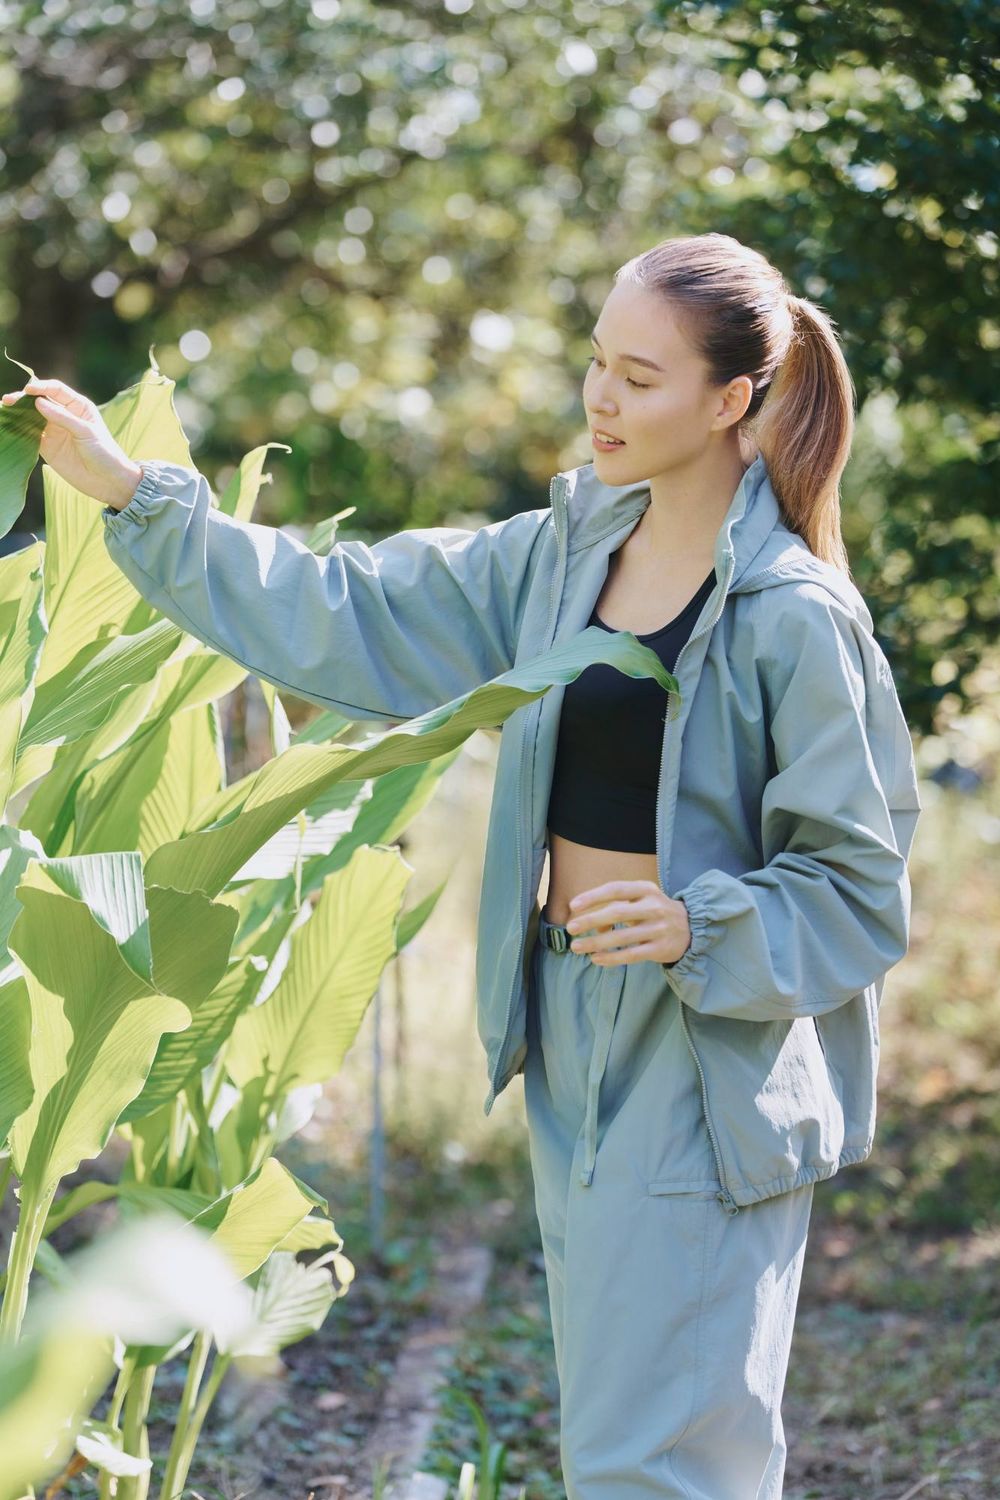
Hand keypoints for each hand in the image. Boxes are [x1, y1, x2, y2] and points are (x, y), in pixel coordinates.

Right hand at [1, 377, 142, 509]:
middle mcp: (64, 415)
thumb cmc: (104, 453)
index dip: (41, 387)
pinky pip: (30, 436)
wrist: (108, 482)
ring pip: (31, 417)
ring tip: (4, 412)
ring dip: (18, 414)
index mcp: (78, 406)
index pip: (56, 390)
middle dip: (23, 399)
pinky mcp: (47, 447)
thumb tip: (37, 402)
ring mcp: (54, 431)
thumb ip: (62, 417)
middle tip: (8, 401)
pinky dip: (19, 431)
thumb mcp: (86, 432)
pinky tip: (9, 428)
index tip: (28, 390)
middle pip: (39, 401)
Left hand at [564, 879, 691, 966]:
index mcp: (646, 889)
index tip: (573, 906)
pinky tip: (596, 959)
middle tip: (570, 928)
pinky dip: (612, 958)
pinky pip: (632, 955)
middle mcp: (654, 906)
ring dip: (596, 942)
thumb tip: (592, 925)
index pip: (616, 889)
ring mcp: (659, 928)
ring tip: (577, 947)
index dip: (593, 896)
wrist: (691, 928)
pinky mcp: (661, 949)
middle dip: (591, 920)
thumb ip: (616, 907)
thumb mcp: (640, 901)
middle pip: (617, 912)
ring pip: (622, 937)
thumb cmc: (654, 911)